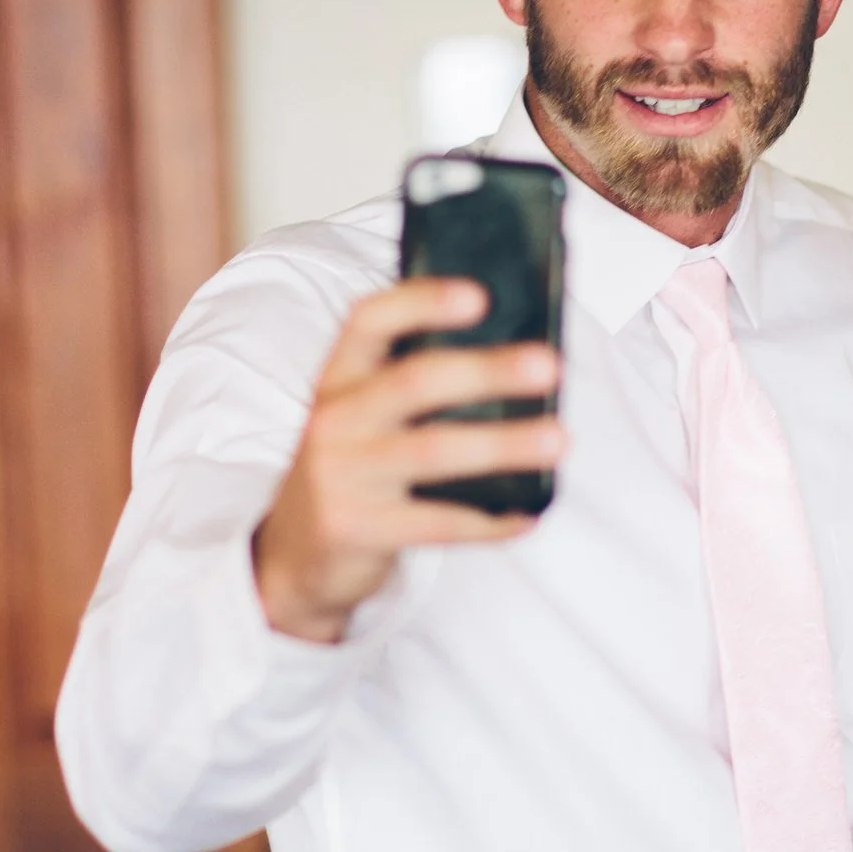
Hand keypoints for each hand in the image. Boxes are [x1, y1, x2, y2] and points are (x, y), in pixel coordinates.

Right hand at [253, 277, 563, 641]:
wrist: (295, 556)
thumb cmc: (353, 469)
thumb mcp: (362, 418)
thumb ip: (412, 386)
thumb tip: (515, 359)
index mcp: (338, 379)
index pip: (369, 321)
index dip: (422, 302)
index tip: (478, 295)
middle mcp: (334, 420)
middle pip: (414, 381)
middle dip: (487, 370)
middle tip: (549, 365)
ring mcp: (341, 476)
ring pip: (433, 450)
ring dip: (502, 443)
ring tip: (557, 438)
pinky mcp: (356, 529)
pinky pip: (437, 523)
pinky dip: (489, 520)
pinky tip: (527, 513)